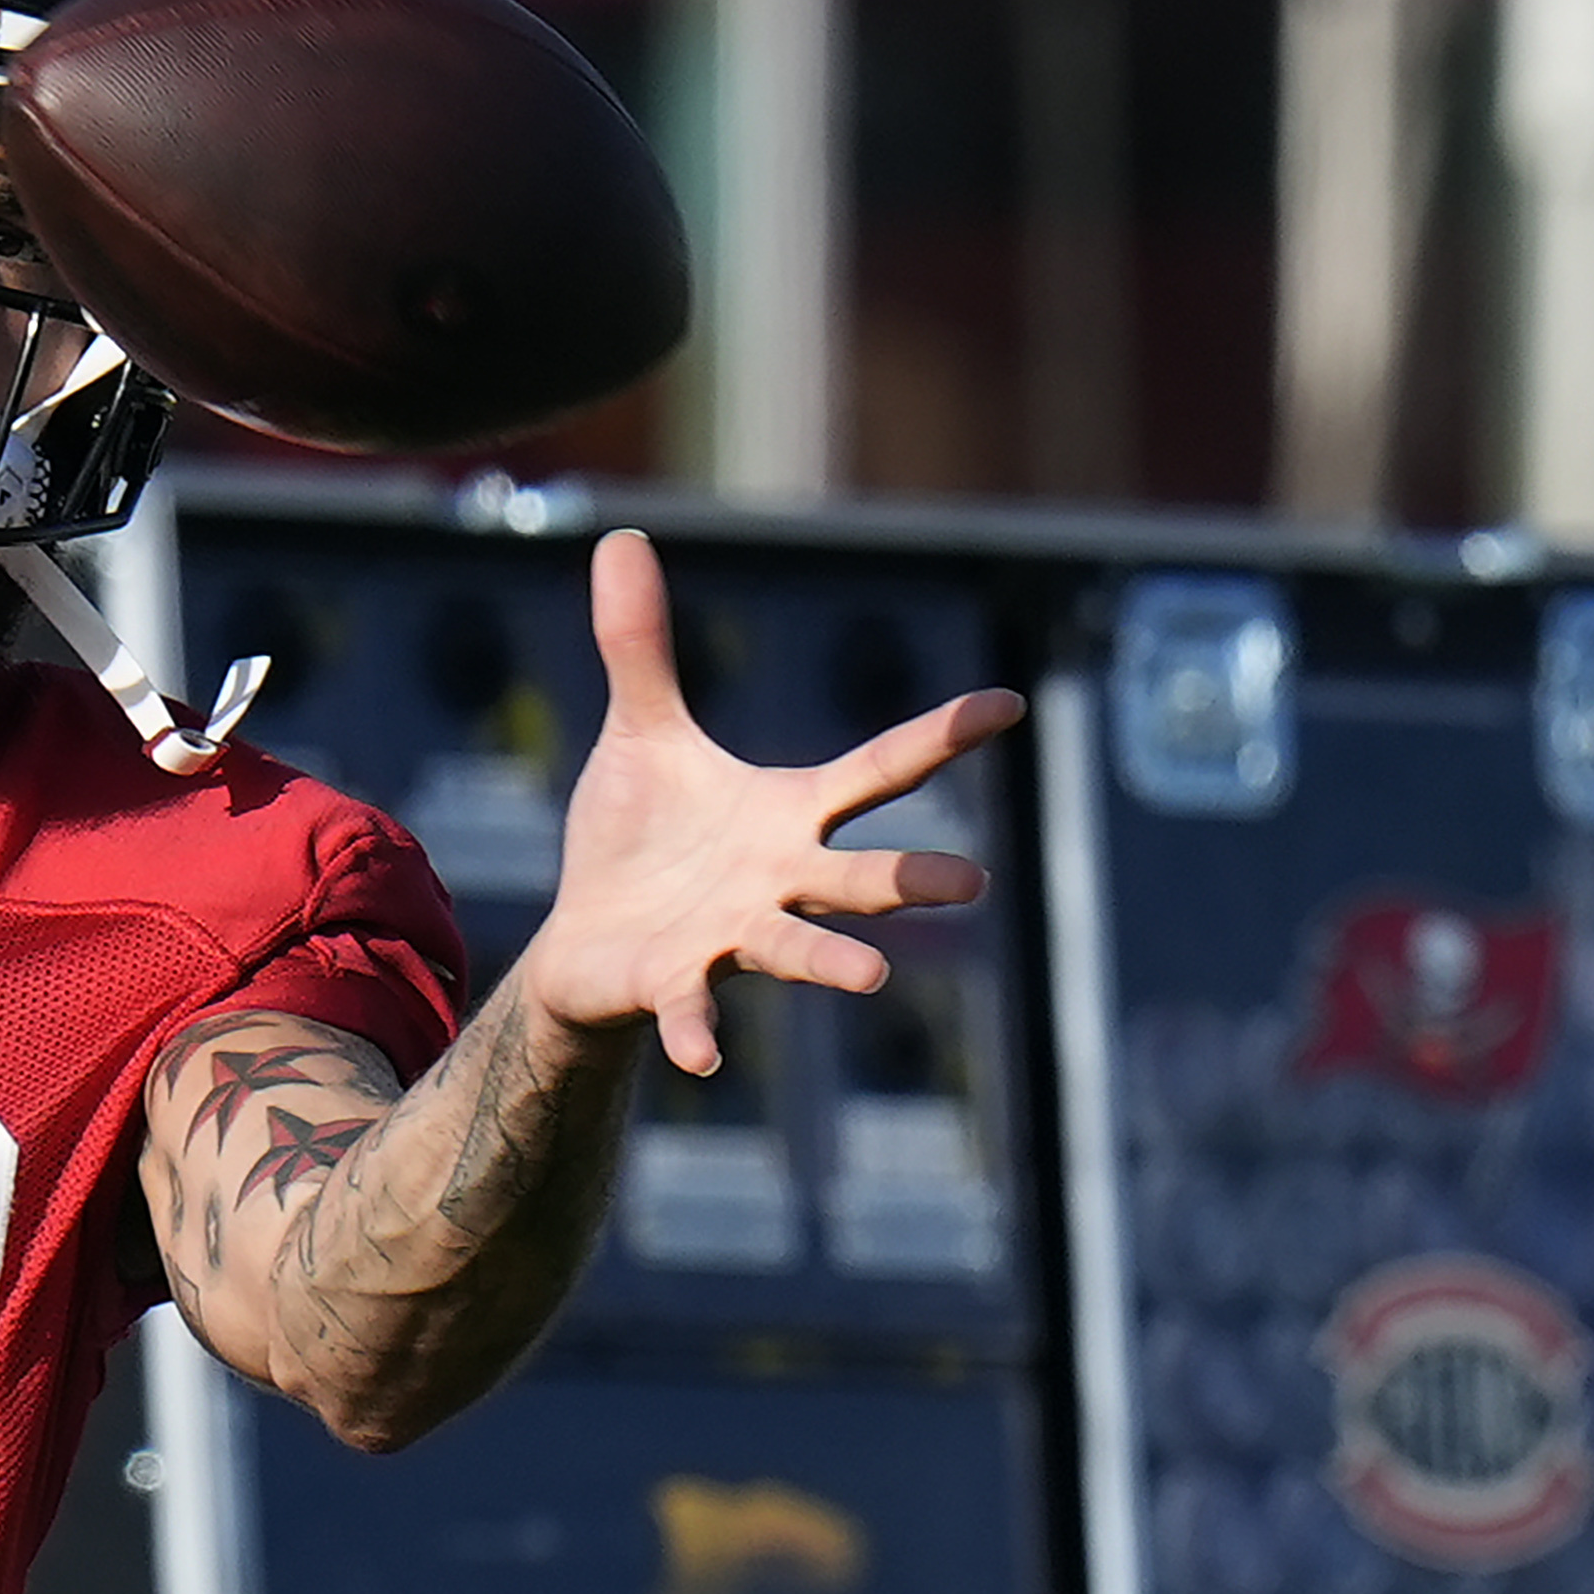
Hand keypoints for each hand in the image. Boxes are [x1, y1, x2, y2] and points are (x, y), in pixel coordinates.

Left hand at [514, 527, 1024, 1076]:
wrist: (585, 943)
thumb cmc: (636, 840)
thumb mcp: (641, 731)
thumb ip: (642, 645)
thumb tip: (622, 537)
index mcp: (786, 816)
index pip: (879, 770)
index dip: (942, 736)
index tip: (1009, 703)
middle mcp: (776, 881)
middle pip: (859, 878)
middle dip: (911, 882)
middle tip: (970, 882)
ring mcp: (730, 937)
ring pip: (793, 949)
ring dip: (831, 962)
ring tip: (874, 979)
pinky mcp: (672, 980)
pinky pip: (692, 1005)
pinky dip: (699, 1026)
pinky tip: (704, 1055)